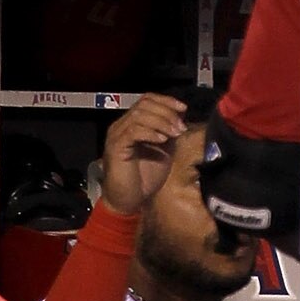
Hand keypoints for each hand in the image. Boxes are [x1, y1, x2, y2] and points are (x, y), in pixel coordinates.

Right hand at [95, 91, 185, 215]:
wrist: (129, 201)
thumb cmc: (145, 177)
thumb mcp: (164, 149)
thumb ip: (169, 131)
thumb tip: (182, 115)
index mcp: (132, 123)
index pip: (147, 99)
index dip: (166, 100)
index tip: (183, 108)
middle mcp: (121, 125)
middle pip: (144, 104)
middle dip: (167, 112)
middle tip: (180, 127)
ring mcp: (117, 135)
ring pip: (139, 114)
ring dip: (162, 121)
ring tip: (174, 133)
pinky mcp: (116, 147)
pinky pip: (133, 131)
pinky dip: (151, 132)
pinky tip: (162, 140)